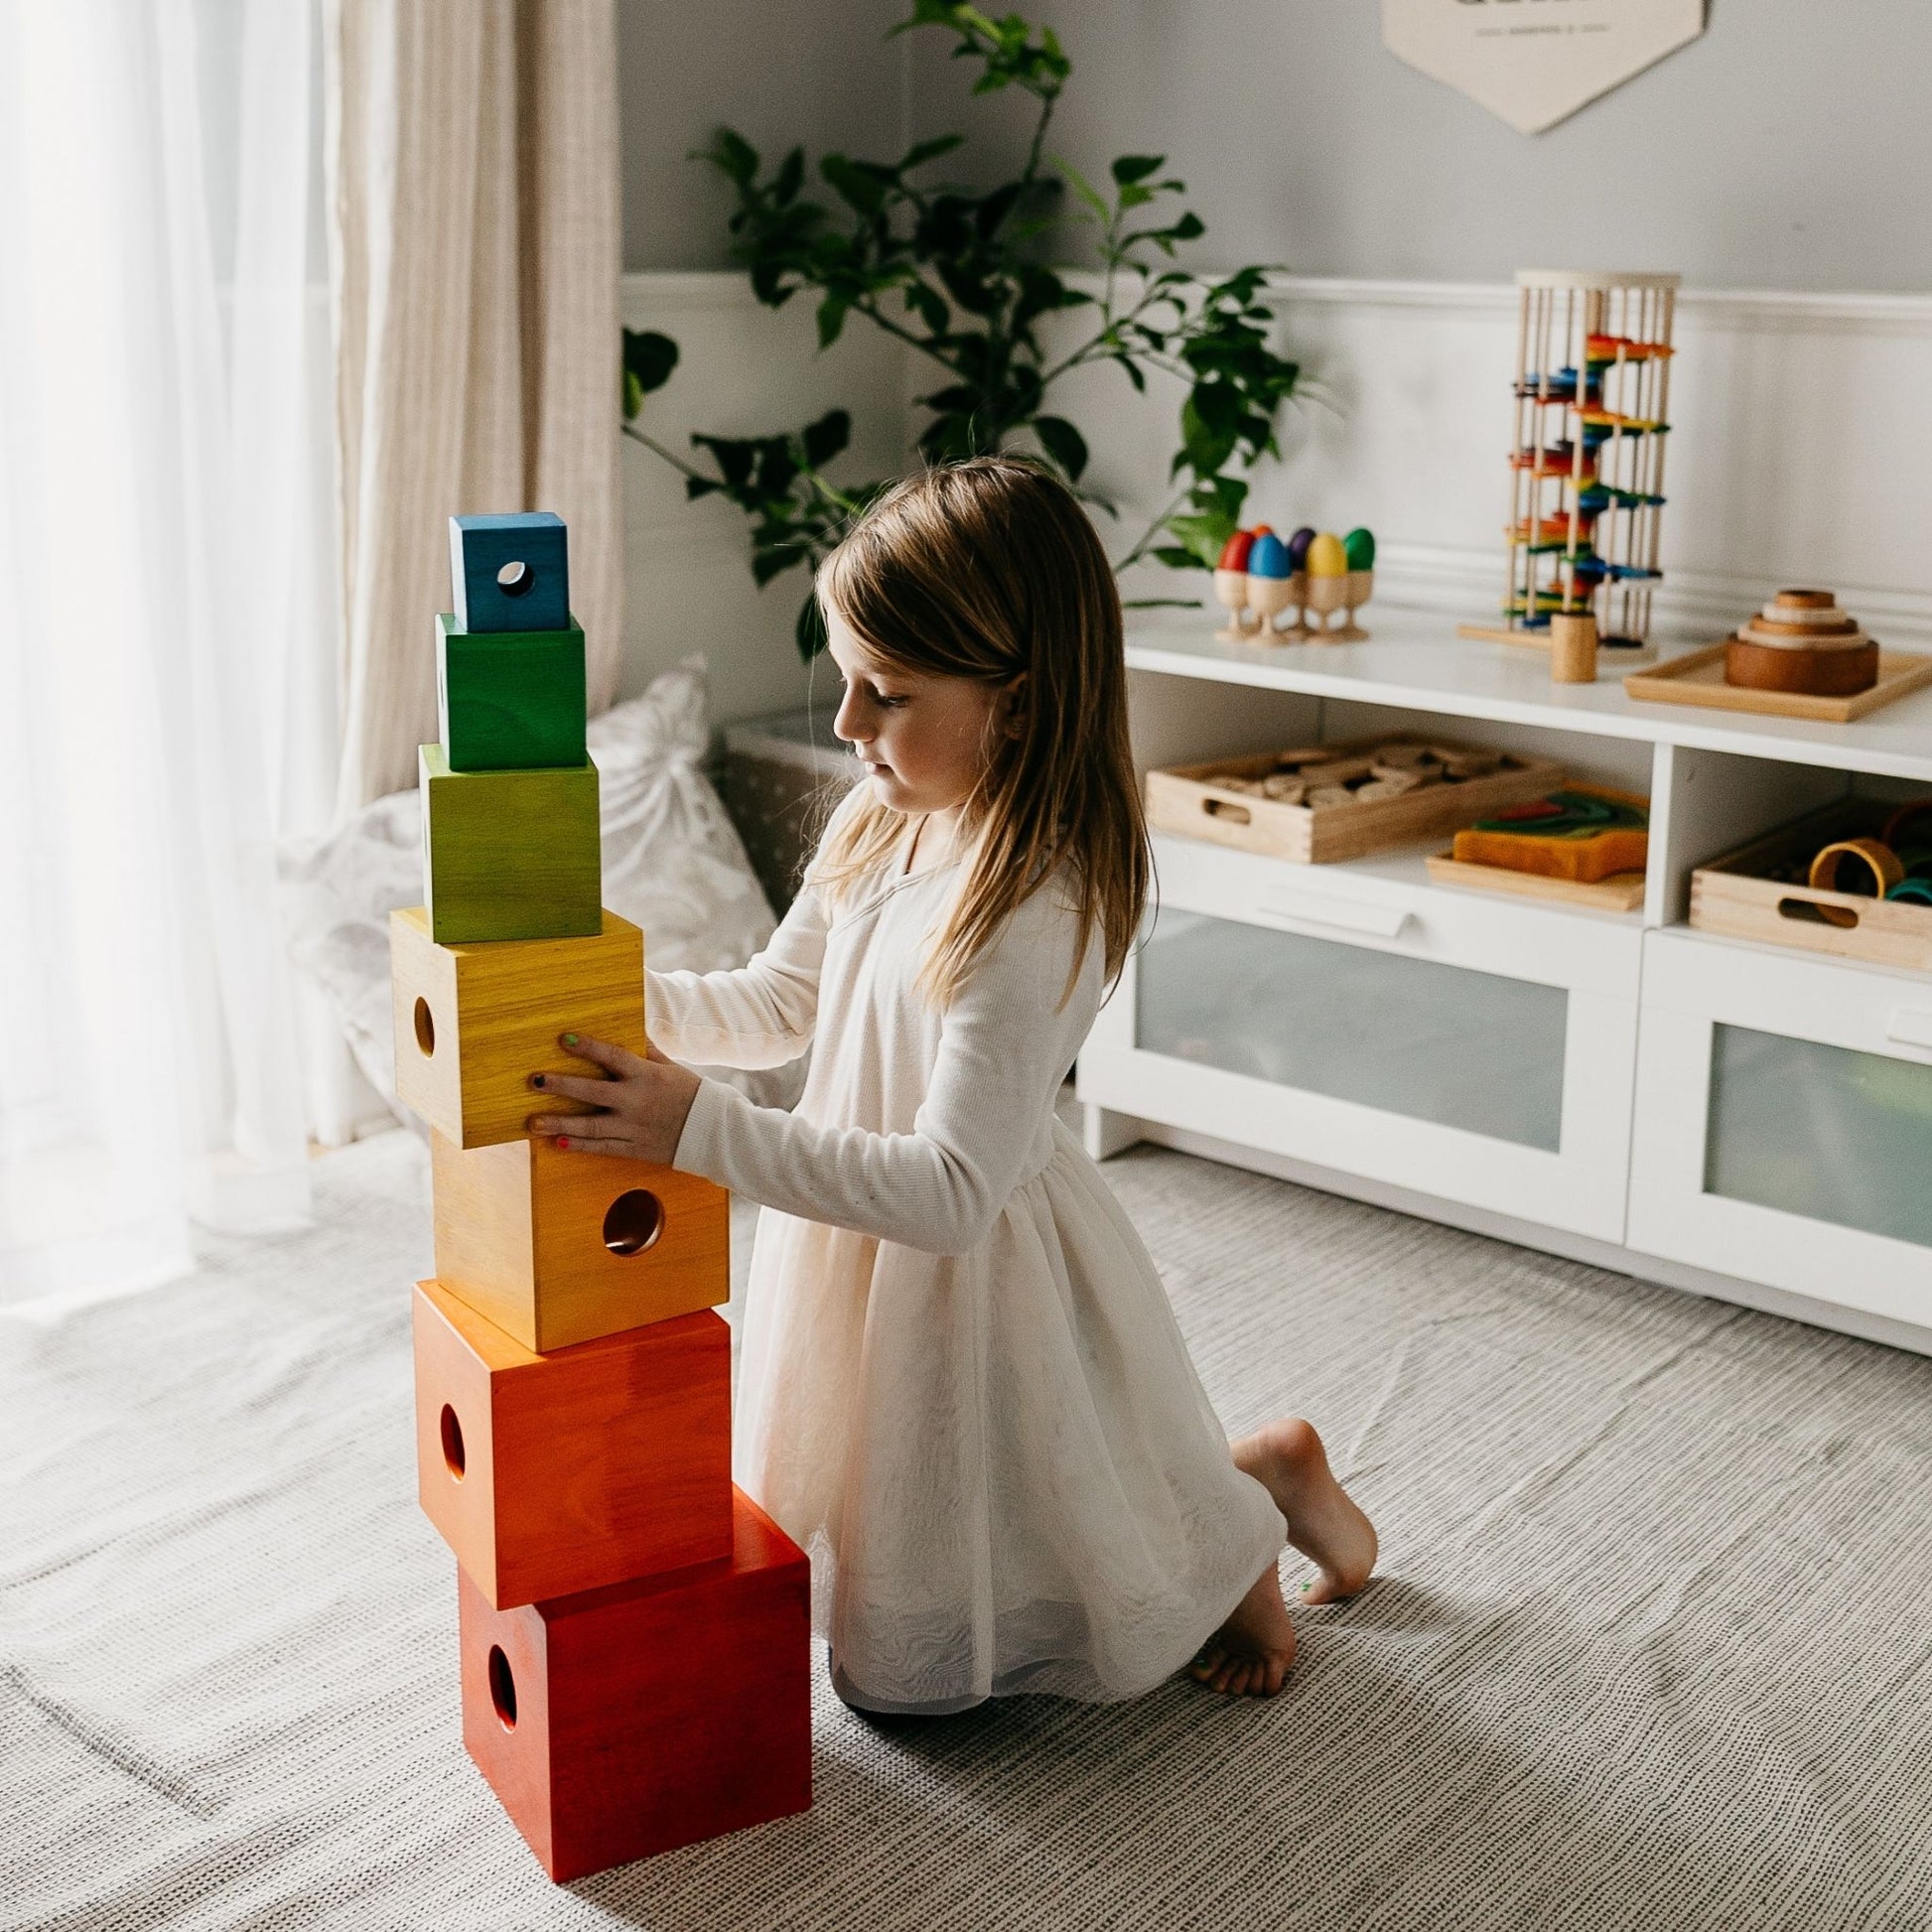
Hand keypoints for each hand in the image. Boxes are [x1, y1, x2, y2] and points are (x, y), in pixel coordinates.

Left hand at [526, 1033, 701, 1166]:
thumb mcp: (672, 1069)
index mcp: (647, 1076)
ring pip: (591, 1125)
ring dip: (560, 1122)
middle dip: (562, 1086)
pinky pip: (602, 1147)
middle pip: (593, 1092)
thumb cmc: (693, 1095)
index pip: (613, 1057)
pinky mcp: (635, 1148)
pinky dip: (579, 1146)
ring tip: (532, 1122)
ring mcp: (633, 1127)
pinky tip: (557, 1143)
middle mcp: (636, 1101)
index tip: (564, 1039)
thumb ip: (648, 1053)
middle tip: (535, 1080)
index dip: (588, 1048)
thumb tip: (631, 1033)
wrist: (715, 1132)